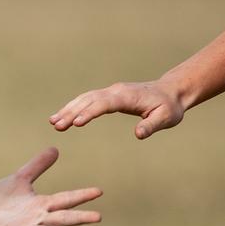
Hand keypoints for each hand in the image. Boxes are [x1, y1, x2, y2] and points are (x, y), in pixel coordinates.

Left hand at [0, 148, 101, 225]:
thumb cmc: (0, 199)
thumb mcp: (21, 179)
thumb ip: (37, 166)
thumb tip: (55, 148)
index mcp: (40, 205)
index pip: (64, 199)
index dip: (81, 195)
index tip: (99, 191)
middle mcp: (35, 219)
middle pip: (60, 219)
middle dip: (78, 218)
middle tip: (98, 217)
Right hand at [48, 80, 185, 139]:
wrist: (171, 92)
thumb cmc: (169, 107)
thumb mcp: (166, 118)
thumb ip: (152, 126)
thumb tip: (138, 134)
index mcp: (127, 96)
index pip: (104, 104)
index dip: (90, 113)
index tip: (77, 124)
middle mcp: (115, 91)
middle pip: (89, 100)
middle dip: (72, 112)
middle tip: (56, 125)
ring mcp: (110, 91)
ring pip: (85, 98)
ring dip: (69, 109)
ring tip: (53, 122)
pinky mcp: (108, 95)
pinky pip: (87, 100)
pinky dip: (74, 106)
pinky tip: (63, 116)